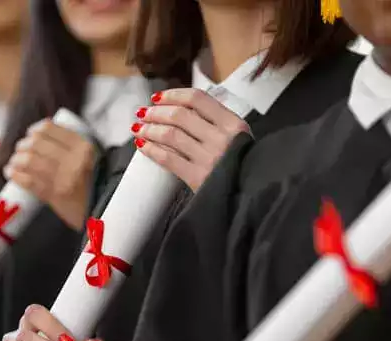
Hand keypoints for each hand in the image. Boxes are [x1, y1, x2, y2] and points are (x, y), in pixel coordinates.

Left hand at [4, 119, 95, 229]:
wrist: (102, 213)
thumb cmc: (93, 185)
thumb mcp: (91, 159)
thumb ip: (74, 147)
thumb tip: (43, 133)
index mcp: (84, 147)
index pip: (49, 129)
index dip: (34, 130)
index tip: (30, 135)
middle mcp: (75, 160)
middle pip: (36, 143)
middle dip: (22, 146)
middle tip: (20, 151)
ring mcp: (65, 178)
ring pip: (29, 160)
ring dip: (16, 160)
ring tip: (14, 163)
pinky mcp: (56, 195)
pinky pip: (28, 181)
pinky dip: (15, 175)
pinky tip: (10, 173)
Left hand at [132, 89, 250, 191]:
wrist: (251, 196)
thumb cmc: (244, 165)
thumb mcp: (240, 138)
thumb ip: (218, 122)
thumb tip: (183, 108)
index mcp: (232, 124)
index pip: (197, 99)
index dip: (173, 95)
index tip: (158, 98)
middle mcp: (221, 138)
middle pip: (179, 115)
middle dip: (156, 112)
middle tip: (143, 113)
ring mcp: (208, 158)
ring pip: (170, 135)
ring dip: (149, 129)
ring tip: (139, 128)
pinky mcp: (197, 178)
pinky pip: (168, 159)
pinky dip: (151, 150)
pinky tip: (142, 145)